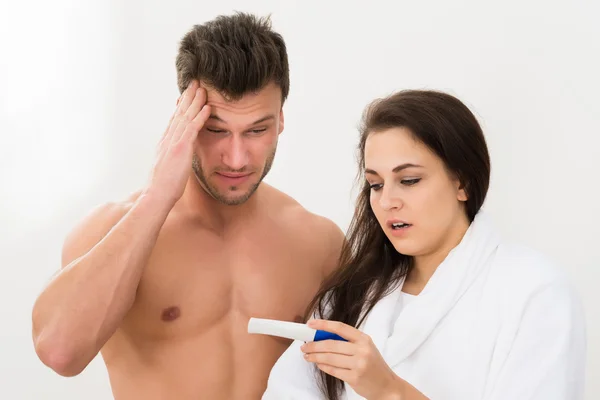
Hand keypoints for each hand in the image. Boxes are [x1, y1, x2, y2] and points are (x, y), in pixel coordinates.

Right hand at [147, 80, 210, 205]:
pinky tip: (207, 107)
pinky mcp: (180, 148)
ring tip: (203, 88)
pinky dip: (200, 116)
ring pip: (185, 116)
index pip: (175, 120)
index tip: (187, 94)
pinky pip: (192, 128)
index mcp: (165, 143)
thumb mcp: (169, 168)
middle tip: (195, 82)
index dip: (181, 106)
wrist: (156, 196)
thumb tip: (178, 157)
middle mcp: (168, 139)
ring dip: (195, 101)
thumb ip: (174, 158)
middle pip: (179, 113)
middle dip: (188, 97)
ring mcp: (173, 142)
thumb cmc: (164, 187)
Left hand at [301, 319, 403, 399]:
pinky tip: (318, 364)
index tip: (310, 324)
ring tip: (307, 356)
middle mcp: (362, 350)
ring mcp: (359, 364)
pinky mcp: (354, 378)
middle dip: (314, 345)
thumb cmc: (373, 366)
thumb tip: (322, 337)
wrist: (388, 386)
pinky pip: (333, 370)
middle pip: (331, 344)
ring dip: (315, 356)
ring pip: (329, 358)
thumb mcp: (365, 348)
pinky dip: (323, 366)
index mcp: (364, 339)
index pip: (340, 328)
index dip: (323, 324)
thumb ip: (348, 342)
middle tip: (304, 346)